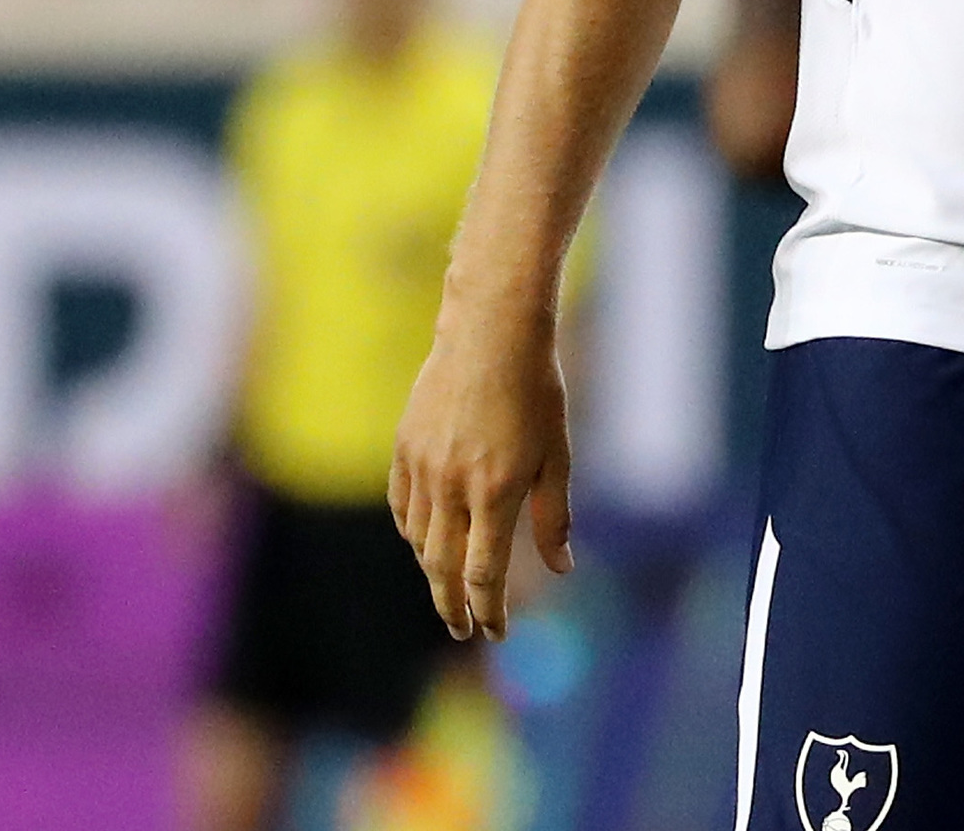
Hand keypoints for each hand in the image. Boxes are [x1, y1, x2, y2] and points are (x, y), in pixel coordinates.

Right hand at [389, 292, 573, 642]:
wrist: (491, 331)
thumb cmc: (535, 389)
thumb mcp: (556, 453)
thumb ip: (555, 516)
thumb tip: (562, 569)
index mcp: (495, 492)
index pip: (484, 575)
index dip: (489, 611)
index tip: (495, 632)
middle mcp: (452, 486)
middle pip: (442, 570)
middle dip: (453, 607)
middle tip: (464, 630)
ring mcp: (422, 468)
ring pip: (418, 541)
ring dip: (433, 571)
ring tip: (450, 586)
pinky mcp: (403, 448)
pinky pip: (401, 507)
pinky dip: (413, 532)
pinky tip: (426, 541)